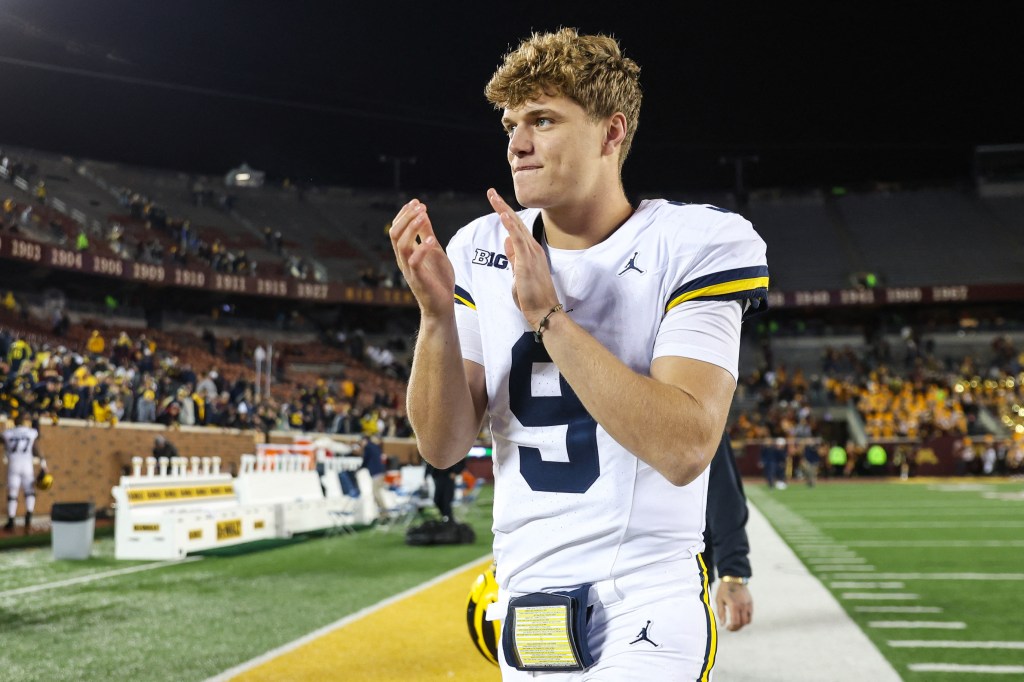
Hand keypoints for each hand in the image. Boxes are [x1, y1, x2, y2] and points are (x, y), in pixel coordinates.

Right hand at [389, 199, 454, 318]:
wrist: (441, 306)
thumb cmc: (438, 279)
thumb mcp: (434, 251)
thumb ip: (427, 234)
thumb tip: (422, 213)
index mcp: (406, 252)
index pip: (397, 229)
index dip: (404, 214)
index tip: (416, 202)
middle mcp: (403, 259)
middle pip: (395, 234)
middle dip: (406, 217)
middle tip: (420, 206)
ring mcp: (409, 269)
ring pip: (402, 245)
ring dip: (412, 228)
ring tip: (424, 216)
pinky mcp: (418, 279)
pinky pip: (414, 261)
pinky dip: (422, 248)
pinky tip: (433, 240)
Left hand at [487, 188, 558, 326]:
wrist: (544, 311)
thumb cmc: (532, 297)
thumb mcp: (519, 274)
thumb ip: (513, 258)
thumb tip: (506, 241)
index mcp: (530, 251)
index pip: (516, 228)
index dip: (505, 214)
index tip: (495, 202)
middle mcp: (532, 248)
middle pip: (515, 222)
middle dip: (502, 206)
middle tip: (491, 192)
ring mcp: (531, 253)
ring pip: (516, 226)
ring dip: (503, 210)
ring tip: (493, 196)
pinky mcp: (527, 261)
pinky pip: (518, 239)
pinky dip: (510, 225)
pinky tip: (503, 214)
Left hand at [715, 581, 752, 631]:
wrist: (733, 578)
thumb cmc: (724, 589)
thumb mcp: (719, 600)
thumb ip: (721, 613)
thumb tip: (723, 624)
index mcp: (734, 605)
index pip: (735, 622)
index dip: (732, 628)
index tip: (727, 628)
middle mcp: (743, 606)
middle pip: (742, 623)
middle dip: (736, 628)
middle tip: (731, 628)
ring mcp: (748, 604)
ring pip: (748, 621)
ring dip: (742, 625)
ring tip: (735, 624)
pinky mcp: (751, 603)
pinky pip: (750, 615)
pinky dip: (746, 619)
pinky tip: (740, 618)